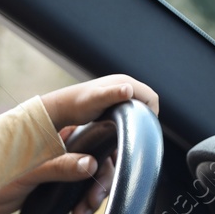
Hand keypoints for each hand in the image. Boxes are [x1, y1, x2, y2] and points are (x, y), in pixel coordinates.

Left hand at [29, 75, 158, 213]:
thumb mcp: (23, 172)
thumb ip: (58, 165)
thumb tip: (92, 165)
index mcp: (50, 116)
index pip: (89, 98)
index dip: (115, 92)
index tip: (130, 92)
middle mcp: (62, 129)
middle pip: (107, 136)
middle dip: (113, 165)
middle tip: (102, 190)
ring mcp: (65, 150)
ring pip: (102, 164)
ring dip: (99, 190)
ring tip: (84, 211)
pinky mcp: (64, 172)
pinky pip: (89, 182)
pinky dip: (89, 201)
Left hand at [39, 74, 158, 128]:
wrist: (62, 106)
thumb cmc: (78, 104)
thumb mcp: (96, 100)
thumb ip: (112, 94)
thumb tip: (128, 90)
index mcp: (125, 82)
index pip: (151, 97)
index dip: (152, 112)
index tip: (142, 127)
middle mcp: (123, 84)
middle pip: (147, 101)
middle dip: (146, 115)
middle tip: (137, 131)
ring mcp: (119, 91)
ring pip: (139, 105)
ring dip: (138, 117)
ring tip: (130, 130)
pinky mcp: (114, 100)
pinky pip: (130, 107)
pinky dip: (130, 116)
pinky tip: (122, 126)